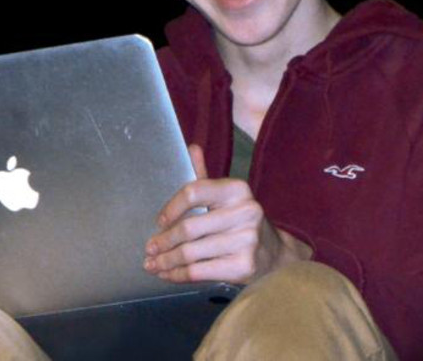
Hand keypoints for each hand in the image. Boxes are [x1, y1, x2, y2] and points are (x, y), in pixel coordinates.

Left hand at [143, 144, 311, 283]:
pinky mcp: (245, 266)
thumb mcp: (225, 196)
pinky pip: (200, 271)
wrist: (274, 254)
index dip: (171, 207)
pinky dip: (179, 275)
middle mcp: (245, 211)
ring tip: (153, 265)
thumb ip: (204, 175)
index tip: (159, 222)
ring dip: (167, 262)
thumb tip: (191, 147)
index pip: (193, 192)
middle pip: (189, 228)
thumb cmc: (240, 222)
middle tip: (149, 249)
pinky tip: (168, 275)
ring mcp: (247, 240)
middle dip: (163, 241)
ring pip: (191, 252)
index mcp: (237, 189)